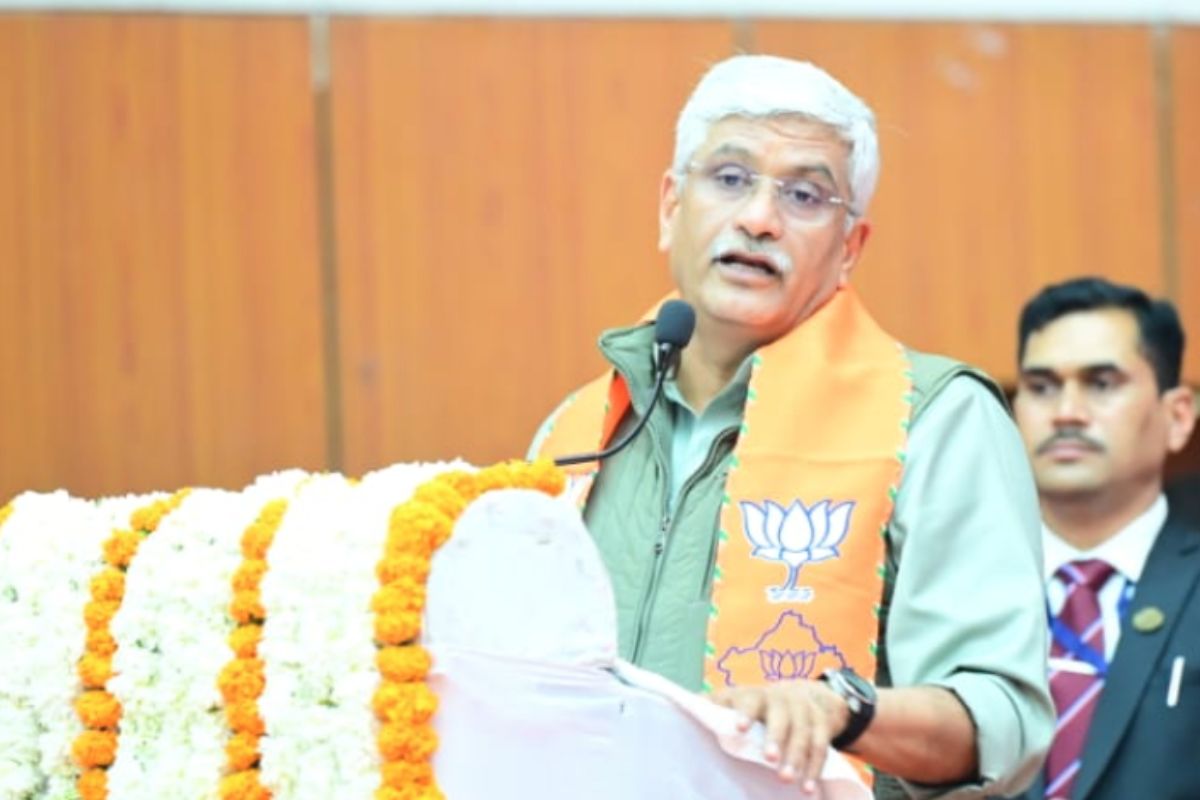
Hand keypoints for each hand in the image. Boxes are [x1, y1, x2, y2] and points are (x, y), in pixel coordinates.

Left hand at [712, 680, 849, 791]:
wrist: (800, 694)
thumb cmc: (755, 705)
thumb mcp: (734, 701)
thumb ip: (714, 706)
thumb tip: (688, 708)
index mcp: (755, 695)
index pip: (750, 699)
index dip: (746, 712)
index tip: (740, 728)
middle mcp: (782, 700)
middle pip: (781, 717)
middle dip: (776, 737)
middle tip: (769, 759)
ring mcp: (804, 711)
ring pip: (803, 734)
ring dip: (796, 758)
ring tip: (787, 779)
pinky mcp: (822, 724)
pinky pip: (820, 747)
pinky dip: (814, 768)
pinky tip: (807, 788)